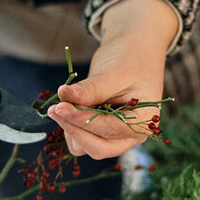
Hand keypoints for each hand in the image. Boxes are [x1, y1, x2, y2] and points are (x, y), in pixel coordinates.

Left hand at [47, 0, 178, 158]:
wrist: (135, 50)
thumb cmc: (131, 58)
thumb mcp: (113, 72)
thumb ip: (90, 89)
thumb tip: (63, 95)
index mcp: (144, 121)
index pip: (109, 129)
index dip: (81, 119)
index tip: (60, 107)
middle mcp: (132, 135)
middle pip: (98, 148)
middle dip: (74, 130)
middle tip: (55, 109)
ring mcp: (117, 136)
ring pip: (87, 147)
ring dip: (71, 130)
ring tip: (61, 106)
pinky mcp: (102, 131)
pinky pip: (83, 139)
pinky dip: (72, 127)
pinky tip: (67, 108)